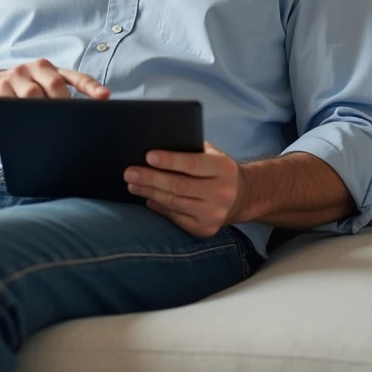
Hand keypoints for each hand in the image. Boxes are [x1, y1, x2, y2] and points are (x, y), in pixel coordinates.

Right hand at [0, 59, 109, 131]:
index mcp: (44, 67)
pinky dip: (17, 122)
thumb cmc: (19, 90)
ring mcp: (10, 81)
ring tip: (52, 128)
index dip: (90, 86)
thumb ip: (60, 93)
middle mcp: (27, 69)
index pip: (72, 76)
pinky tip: (23, 130)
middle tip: (75, 121)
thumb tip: (90, 110)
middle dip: (65, 103)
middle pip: (53, 84)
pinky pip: (9, 110)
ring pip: (31, 96)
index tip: (105, 97)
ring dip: (43, 113)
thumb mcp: (39, 85)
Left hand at [124, 142, 246, 237]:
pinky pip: (175, 217)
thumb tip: (157, 142)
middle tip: (129, 172)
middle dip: (151, 178)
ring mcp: (214, 214)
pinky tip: (147, 198)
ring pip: (174, 202)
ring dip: (149, 192)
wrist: (242, 197)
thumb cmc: (219, 170)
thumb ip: (191, 148)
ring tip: (132, 184)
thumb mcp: (214, 154)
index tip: (148, 156)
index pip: (193, 163)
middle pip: (179, 185)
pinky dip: (159, 207)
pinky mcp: (205, 229)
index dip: (170, 160)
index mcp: (224, 169)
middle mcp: (222, 193)